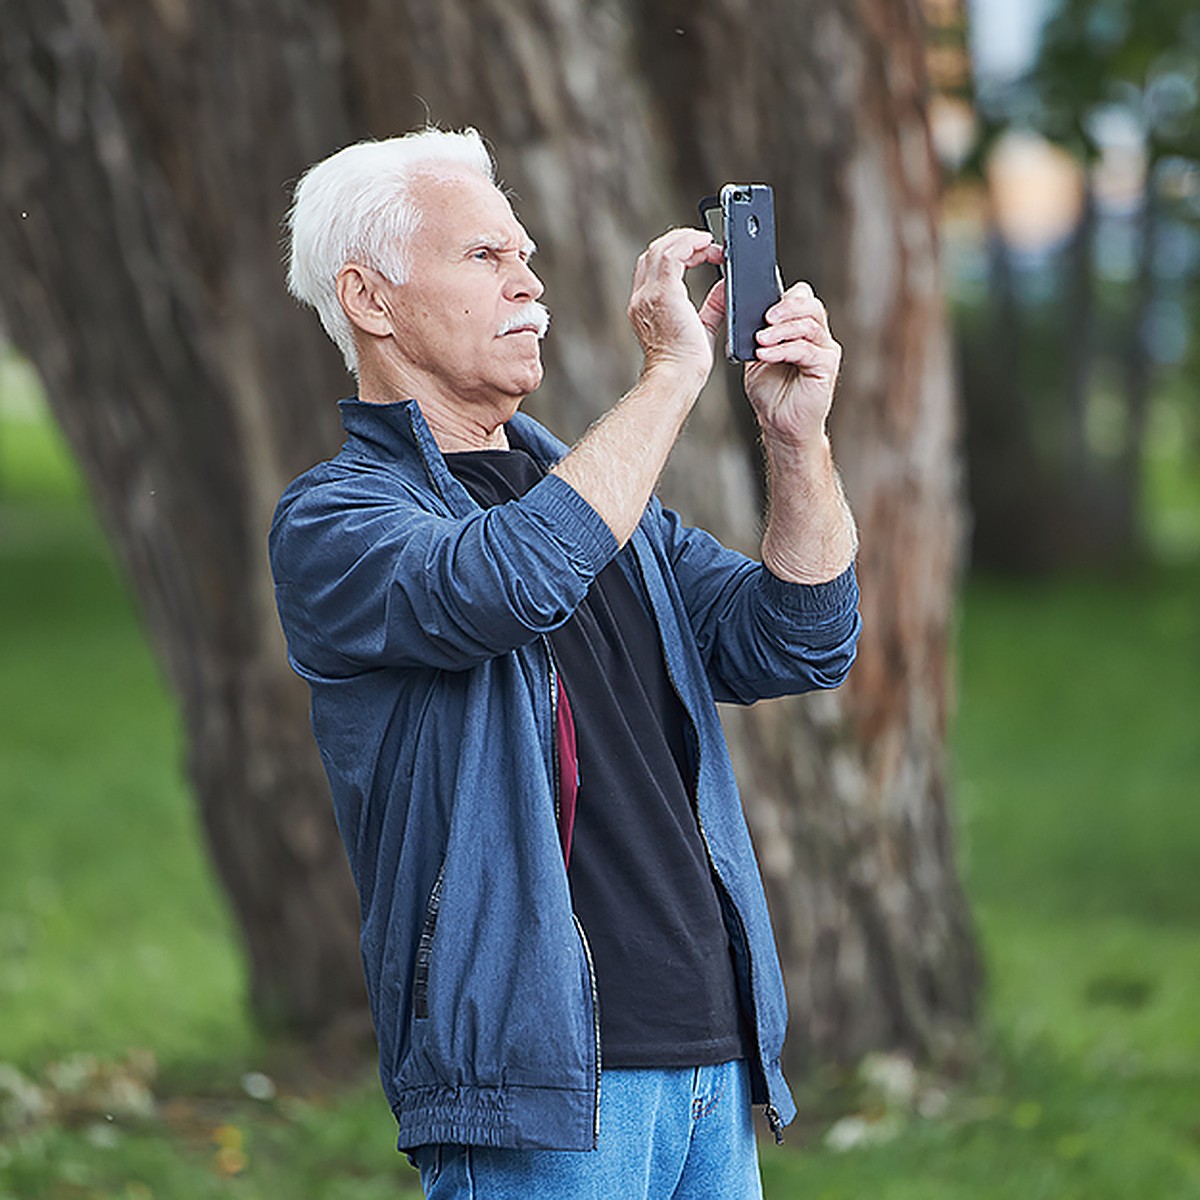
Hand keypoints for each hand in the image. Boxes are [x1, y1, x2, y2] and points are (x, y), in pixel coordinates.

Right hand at [627, 228, 724, 382]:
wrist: (677, 378)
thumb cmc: (687, 365)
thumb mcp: (703, 328)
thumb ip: (713, 305)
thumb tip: (726, 285)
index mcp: (646, 307)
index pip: (652, 267)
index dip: (676, 253)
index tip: (701, 253)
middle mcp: (642, 298)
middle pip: (653, 252)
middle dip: (681, 241)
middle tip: (707, 243)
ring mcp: (649, 295)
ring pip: (661, 248)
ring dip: (687, 239)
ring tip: (709, 241)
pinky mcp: (664, 293)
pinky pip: (673, 254)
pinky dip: (691, 243)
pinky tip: (707, 243)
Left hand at [744, 282, 841, 445]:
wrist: (780, 424)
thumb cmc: (771, 392)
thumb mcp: (756, 356)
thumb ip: (755, 334)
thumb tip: (741, 312)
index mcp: (801, 328)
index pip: (801, 297)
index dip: (783, 296)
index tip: (758, 303)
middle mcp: (817, 336)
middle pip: (810, 305)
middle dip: (785, 307)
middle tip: (764, 317)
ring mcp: (824, 350)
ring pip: (809, 325)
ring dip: (781, 330)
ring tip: (760, 340)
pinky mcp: (827, 366)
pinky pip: (806, 349)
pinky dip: (783, 350)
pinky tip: (764, 355)